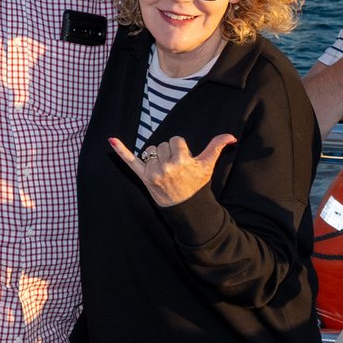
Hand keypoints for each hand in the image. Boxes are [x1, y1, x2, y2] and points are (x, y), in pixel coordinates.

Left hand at [110, 132, 235, 206]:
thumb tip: (231, 136)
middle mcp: (166, 166)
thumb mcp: (207, 165)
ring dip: (157, 156)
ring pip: (151, 149)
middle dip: (169, 152)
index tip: (184, 161)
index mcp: (181, 161)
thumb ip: (217, 147)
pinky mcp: (143, 177)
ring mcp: (153, 172)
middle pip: (163, 144)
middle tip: (176, 168)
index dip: (181, 148)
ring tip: (166, 171)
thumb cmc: (196, 184)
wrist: (186, 207)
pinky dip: (121, 151)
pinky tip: (112, 140)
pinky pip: (130, 161)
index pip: (176, 140)